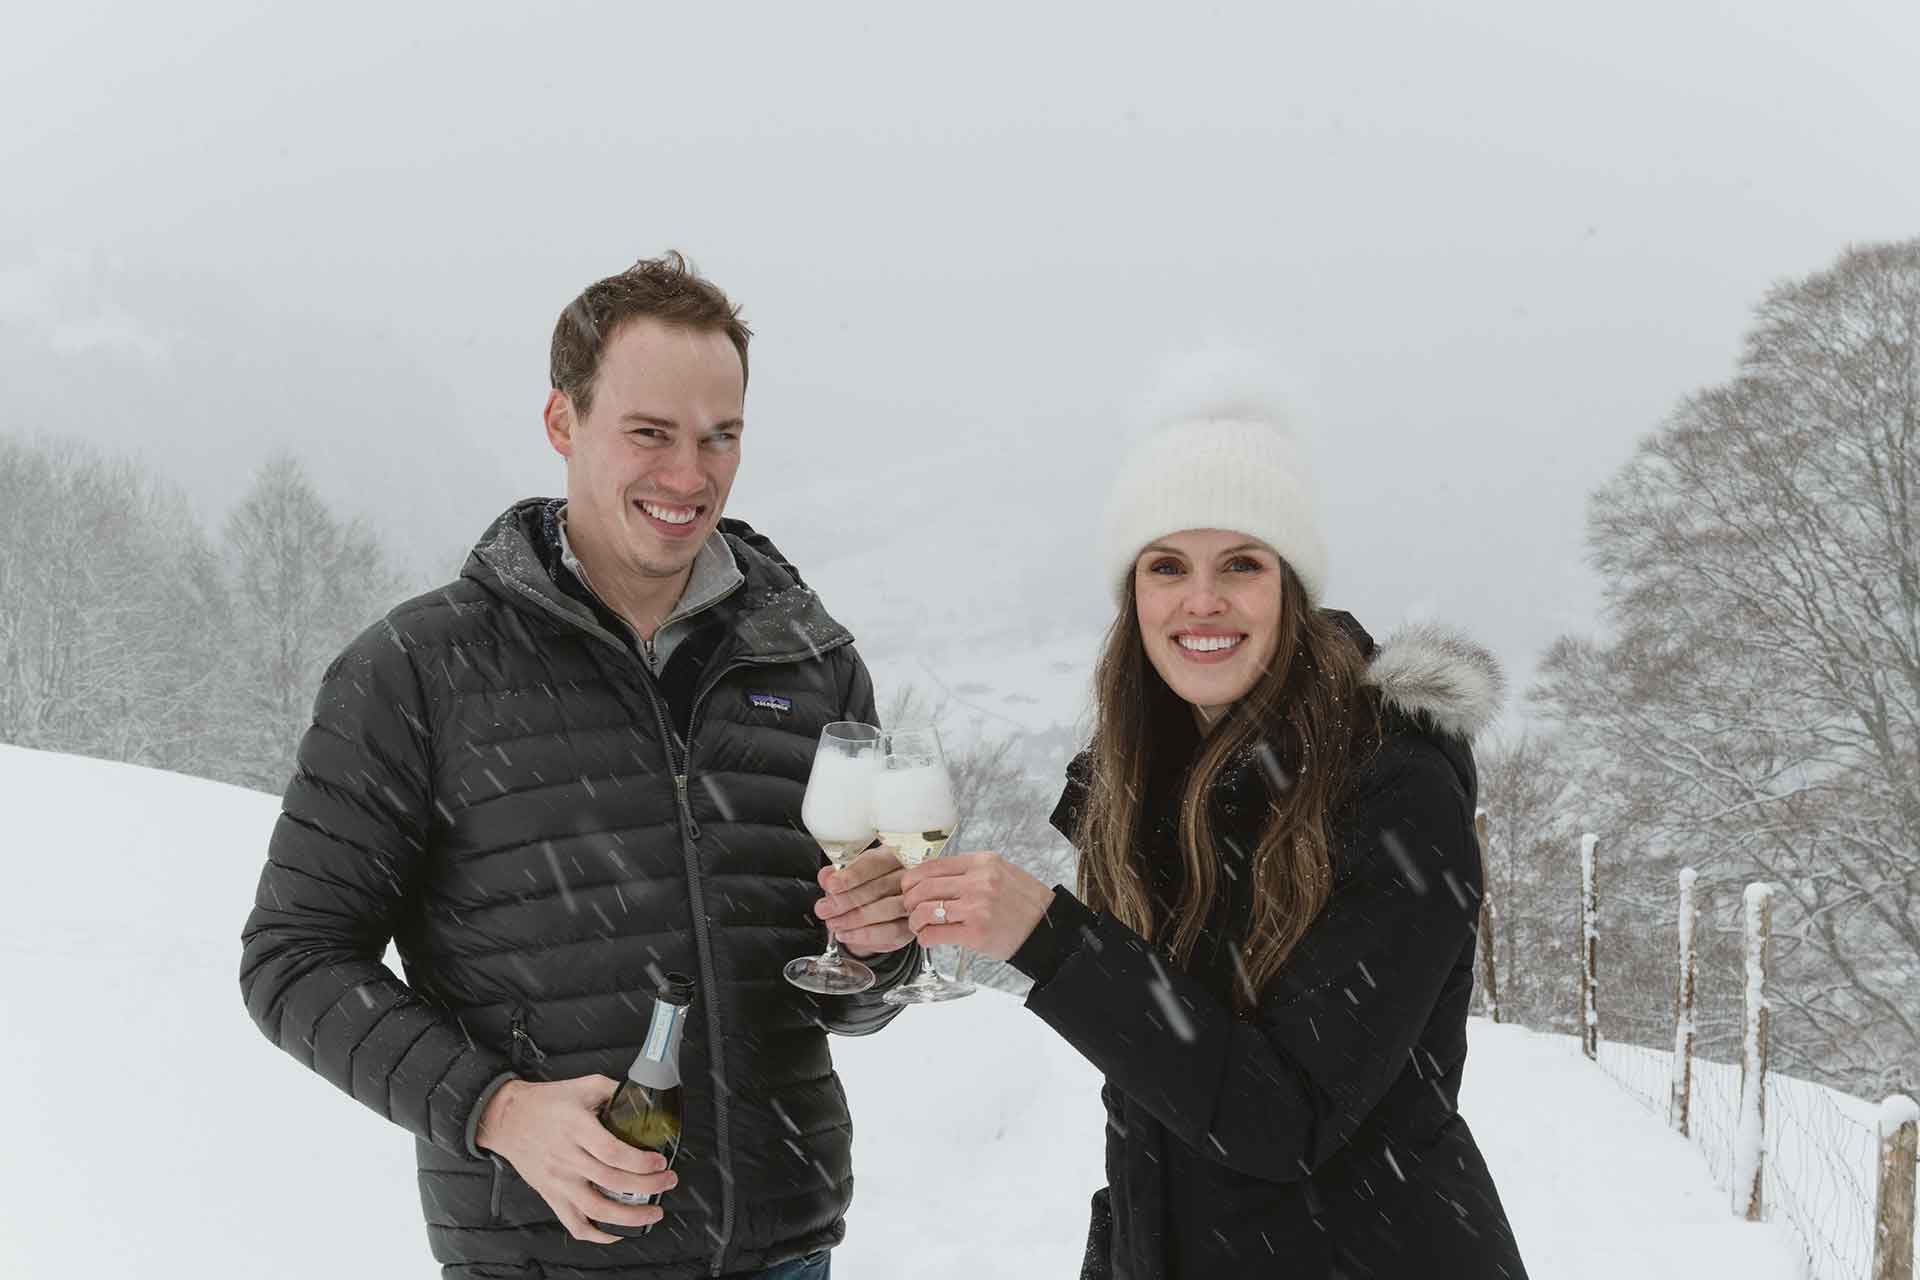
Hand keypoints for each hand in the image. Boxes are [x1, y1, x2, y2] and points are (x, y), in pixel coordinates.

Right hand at [474, 1076, 677, 1242]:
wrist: (507, 1118)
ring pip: (596, 1210)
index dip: (641, 1162)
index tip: (660, 1162)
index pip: (613, 1152)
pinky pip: (574, 1224)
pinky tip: (616, 1231)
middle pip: (612, 1181)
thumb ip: (614, 1090)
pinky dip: (597, 1234)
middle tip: (666, 1181)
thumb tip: (644, 1097)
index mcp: (577, 1128)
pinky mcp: (551, 1195)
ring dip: (629, 1217)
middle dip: (647, 1186)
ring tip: (652, 1213)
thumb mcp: (583, 1085)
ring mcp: (559, 1181)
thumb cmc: (545, 1102)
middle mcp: (567, 1158)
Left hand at [815, 845, 914, 956]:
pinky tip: (846, 934)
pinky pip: (891, 931)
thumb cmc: (866, 888)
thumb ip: (835, 876)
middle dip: (847, 900)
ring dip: (854, 919)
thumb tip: (826, 876)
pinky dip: (864, 935)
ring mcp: (912, 901)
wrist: (881, 912)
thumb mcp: (848, 878)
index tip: (832, 885)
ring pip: (886, 909)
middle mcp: (906, 877)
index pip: (874, 863)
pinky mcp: (911, 925)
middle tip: (824, 909)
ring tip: (833, 923)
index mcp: (890, 857)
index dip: (852, 875)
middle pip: (880, 887)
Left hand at [900, 851, 1052, 961]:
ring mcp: (976, 908)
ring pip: (924, 911)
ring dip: (914, 921)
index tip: (908, 888)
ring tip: (919, 926)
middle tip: (910, 909)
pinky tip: (928, 939)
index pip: (932, 865)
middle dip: (908, 900)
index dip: (912, 878)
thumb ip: (970, 871)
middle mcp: (978, 882)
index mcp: (982, 863)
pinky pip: (935, 934)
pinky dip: (924, 938)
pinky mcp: (975, 934)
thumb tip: (933, 876)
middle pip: (923, 887)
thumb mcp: (1000, 872)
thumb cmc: (1022, 902)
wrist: (1046, 930)